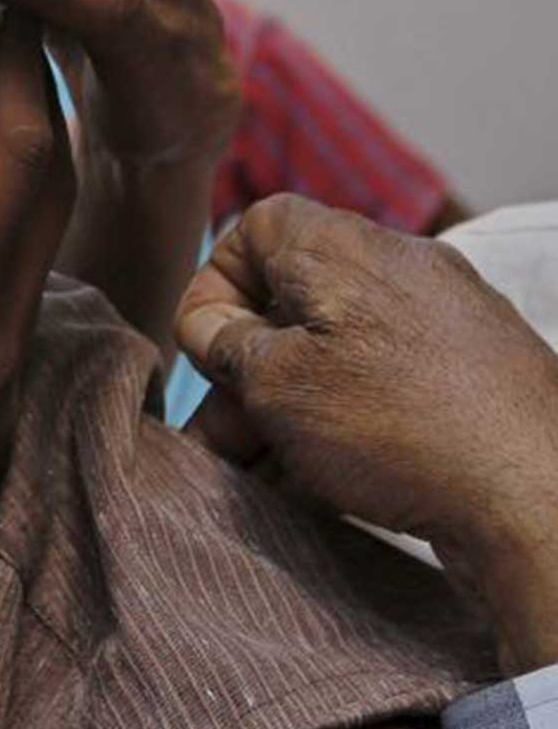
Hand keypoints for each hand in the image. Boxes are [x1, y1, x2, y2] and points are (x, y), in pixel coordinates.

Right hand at [177, 194, 557, 670]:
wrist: (544, 502)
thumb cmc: (400, 430)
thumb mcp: (276, 385)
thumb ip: (227, 345)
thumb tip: (213, 328)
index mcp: (349, 249)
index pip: (257, 226)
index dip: (215, 284)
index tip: (205, 348)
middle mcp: (404, 270)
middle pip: (296, 303)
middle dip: (246, 372)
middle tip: (220, 440)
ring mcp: (451, 323)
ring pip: (339, 353)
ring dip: (289, 409)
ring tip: (261, 478)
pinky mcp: (483, 376)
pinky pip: (390, 385)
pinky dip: (347, 424)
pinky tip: (321, 485)